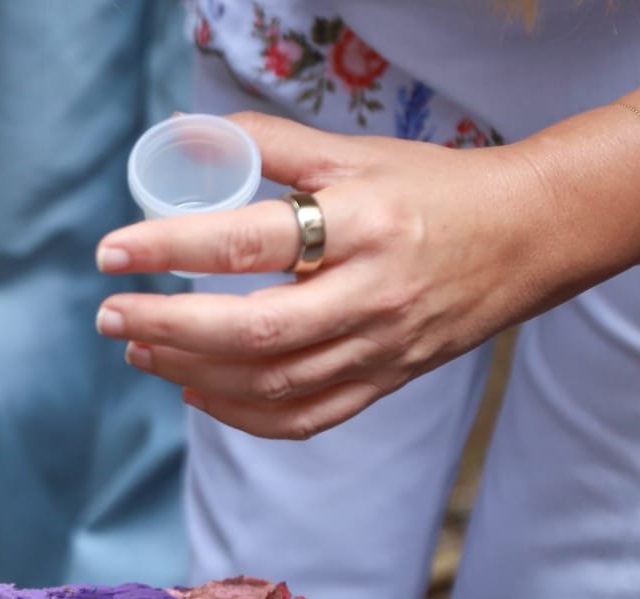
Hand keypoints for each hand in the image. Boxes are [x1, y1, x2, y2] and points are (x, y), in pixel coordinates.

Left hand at [93, 111, 578, 439]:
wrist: (529, 237)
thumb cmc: (432, 188)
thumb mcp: (354, 153)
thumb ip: (269, 146)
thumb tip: (186, 138)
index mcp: (362, 223)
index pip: (249, 242)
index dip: (170, 249)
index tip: (111, 253)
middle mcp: (372, 293)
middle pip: (252, 329)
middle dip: (167, 327)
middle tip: (109, 316)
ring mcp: (380, 348)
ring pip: (270, 382)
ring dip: (190, 372)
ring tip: (139, 349)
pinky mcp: (384, 383)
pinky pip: (303, 418)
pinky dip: (240, 413)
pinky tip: (196, 391)